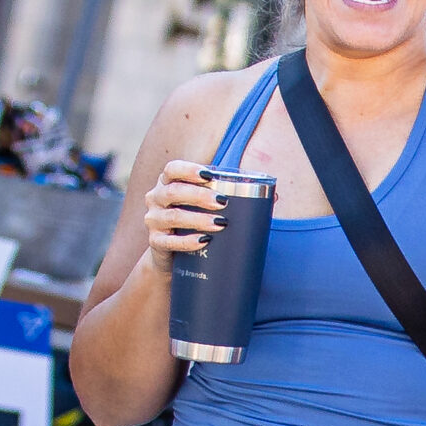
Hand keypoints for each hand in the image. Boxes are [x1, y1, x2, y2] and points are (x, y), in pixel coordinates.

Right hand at [143, 158, 221, 273]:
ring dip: (198, 219)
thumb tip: (272, 195)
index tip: (210, 176)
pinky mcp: (155, 242)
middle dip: (199, 195)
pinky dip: (187, 242)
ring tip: (220, 224)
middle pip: (174, 192)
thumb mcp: (206, 206)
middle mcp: (156, 198)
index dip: (189, 170)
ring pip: (173, 217)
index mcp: (167, 182)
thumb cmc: (195, 222)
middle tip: (223, 202)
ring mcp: (153, 220)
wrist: (175, 256)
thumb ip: (232, 196)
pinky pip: (169, 242)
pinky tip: (203, 241)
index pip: (172, 169)